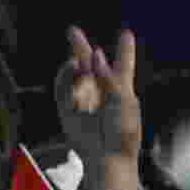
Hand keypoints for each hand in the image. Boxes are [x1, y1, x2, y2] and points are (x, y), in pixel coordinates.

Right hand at [55, 26, 140, 184]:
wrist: (110, 157)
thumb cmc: (123, 133)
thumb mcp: (124, 101)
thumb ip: (110, 77)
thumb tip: (96, 56)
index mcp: (122, 92)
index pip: (123, 67)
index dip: (125, 51)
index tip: (127, 35)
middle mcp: (102, 94)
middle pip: (92, 65)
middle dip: (82, 48)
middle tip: (73, 32)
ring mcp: (85, 101)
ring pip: (76, 73)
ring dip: (76, 61)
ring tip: (80, 60)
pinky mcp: (69, 110)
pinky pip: (62, 87)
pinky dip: (65, 75)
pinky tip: (71, 66)